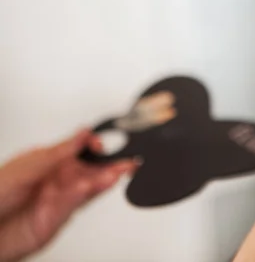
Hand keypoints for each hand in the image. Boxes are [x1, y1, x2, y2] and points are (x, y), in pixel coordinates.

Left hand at [0, 130, 136, 261]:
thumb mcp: (26, 166)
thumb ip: (59, 152)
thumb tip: (83, 133)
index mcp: (49, 161)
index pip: (81, 149)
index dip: (94, 145)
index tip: (102, 143)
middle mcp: (58, 179)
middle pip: (92, 170)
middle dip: (112, 165)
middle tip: (129, 161)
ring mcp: (60, 199)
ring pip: (89, 188)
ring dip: (104, 180)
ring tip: (117, 173)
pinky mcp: (59, 219)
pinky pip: (76, 205)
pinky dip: (85, 195)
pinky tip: (92, 186)